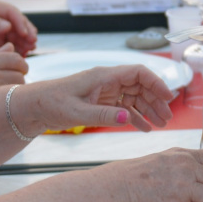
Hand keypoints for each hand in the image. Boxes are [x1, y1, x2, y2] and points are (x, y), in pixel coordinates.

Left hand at [0, 1, 36, 68]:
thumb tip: (8, 26)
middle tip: (33, 43)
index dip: (21, 22)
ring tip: (30, 50)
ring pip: (17, 35)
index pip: (12, 12)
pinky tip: (22, 55)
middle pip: (18, 23)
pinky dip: (18, 49)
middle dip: (27, 32)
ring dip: (25, 41)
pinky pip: (12, 45)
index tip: (26, 33)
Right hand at [0, 44, 27, 102]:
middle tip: (14, 82)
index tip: (19, 69)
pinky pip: (13, 99)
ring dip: (17, 89)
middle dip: (20, 76)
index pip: (15, 57)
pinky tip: (5, 101)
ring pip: (19, 86)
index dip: (21, 64)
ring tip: (7, 92)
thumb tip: (11, 46)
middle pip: (20, 72)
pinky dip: (13, 100)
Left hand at [24, 65, 176, 132]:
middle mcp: (108, 82)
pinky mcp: (101, 103)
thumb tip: (127, 118)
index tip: (168, 97)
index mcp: (104, 76)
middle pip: (140, 86)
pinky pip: (124, 108)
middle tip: (166, 118)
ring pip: (134, 98)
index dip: (156, 83)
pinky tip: (144, 128)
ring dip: (148, 110)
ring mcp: (106, 92)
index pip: (138, 73)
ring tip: (160, 125)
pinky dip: (135, 117)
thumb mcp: (76, 112)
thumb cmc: (51, 103)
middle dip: (155, 101)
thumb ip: (103, 116)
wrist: (33, 107)